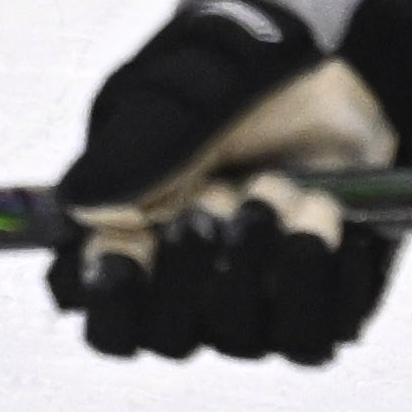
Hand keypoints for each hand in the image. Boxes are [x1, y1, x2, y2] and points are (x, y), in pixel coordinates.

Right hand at [52, 0, 411, 363]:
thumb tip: (86, 206)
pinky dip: (320, 268)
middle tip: (218, 197)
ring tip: (278, 186)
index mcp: (132, 254)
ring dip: (261, 258)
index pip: (104, 321)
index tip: (130, 245)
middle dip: (194, 266)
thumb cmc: (226, 89)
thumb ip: (135, 149)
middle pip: (170, 337)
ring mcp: (256, 313)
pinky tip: (325, 209)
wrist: (323, 74)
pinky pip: (316, 333)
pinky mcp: (322, 312)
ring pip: (243, 337)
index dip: (112, 297)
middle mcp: (189, 299)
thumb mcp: (176, 98)